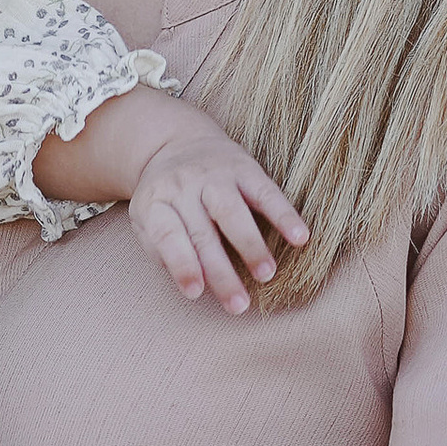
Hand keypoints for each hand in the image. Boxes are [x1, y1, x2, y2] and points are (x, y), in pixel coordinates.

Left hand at [125, 120, 308, 315]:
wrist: (176, 140)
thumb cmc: (165, 197)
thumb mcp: (146, 219)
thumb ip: (161, 250)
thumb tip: (192, 283)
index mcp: (155, 203)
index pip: (168, 236)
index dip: (182, 266)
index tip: (196, 293)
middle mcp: (183, 187)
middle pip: (202, 234)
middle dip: (222, 273)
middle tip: (239, 305)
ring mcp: (214, 175)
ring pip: (232, 212)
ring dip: (251, 245)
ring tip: (266, 274)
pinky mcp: (244, 167)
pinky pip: (266, 192)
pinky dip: (284, 215)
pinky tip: (300, 237)